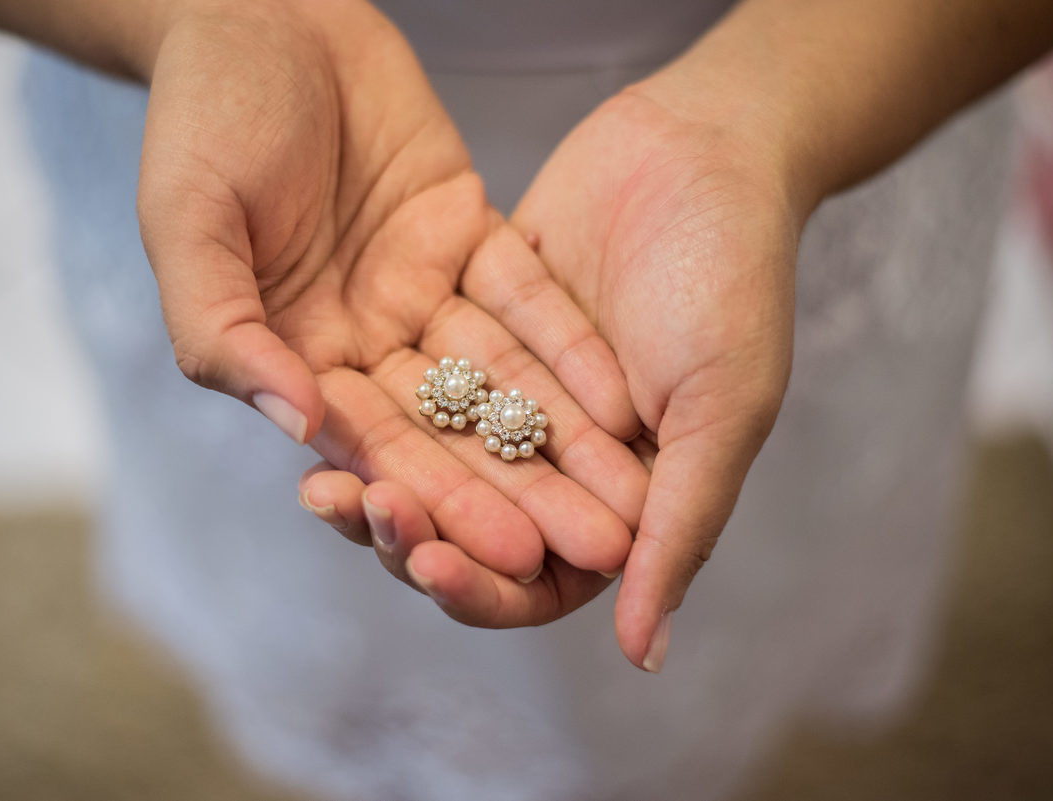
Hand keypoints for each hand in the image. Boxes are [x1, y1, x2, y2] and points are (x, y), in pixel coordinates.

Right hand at [136, 0, 647, 585]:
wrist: (262, 14)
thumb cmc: (205, 115)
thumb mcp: (187, 222)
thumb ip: (226, 331)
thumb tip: (302, 429)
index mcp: (292, 356)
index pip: (371, 445)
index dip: (439, 500)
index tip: (506, 555)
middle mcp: (362, 340)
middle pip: (449, 431)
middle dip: (519, 491)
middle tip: (593, 547)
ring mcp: (419, 293)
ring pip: (498, 379)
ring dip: (561, 438)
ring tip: (628, 497)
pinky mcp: (468, 239)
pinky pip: (528, 300)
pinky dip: (572, 347)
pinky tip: (626, 397)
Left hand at [301, 78, 800, 643]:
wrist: (704, 144)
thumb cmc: (734, 280)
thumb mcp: (722, 408)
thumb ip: (681, 527)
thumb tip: (645, 656)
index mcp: (628, 496)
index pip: (542, 578)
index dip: (484, 586)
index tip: (434, 563)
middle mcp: (565, 461)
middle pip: (475, 529)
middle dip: (413, 533)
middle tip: (359, 513)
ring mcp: (517, 399)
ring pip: (435, 465)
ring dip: (381, 478)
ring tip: (320, 485)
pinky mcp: (478, 338)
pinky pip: (419, 389)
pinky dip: (377, 407)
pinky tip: (318, 412)